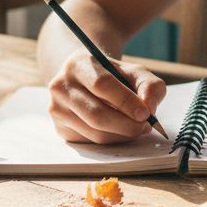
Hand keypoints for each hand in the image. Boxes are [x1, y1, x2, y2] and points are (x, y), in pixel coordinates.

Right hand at [46, 49, 165, 143]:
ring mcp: (57, 109)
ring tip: (137, 128)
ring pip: (95, 133)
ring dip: (122, 135)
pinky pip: (91, 142)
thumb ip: (148, 85)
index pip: (101, 85)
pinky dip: (112, 140)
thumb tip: (149, 108)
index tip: (145, 114)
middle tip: (145, 127)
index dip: (125, 101)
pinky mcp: (60, 128)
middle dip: (126, 125)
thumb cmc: (111, 75)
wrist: (84, 78)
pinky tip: (120, 130)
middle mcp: (61, 86)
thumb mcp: (133, 71)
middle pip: (96, 114)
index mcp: (77, 64)